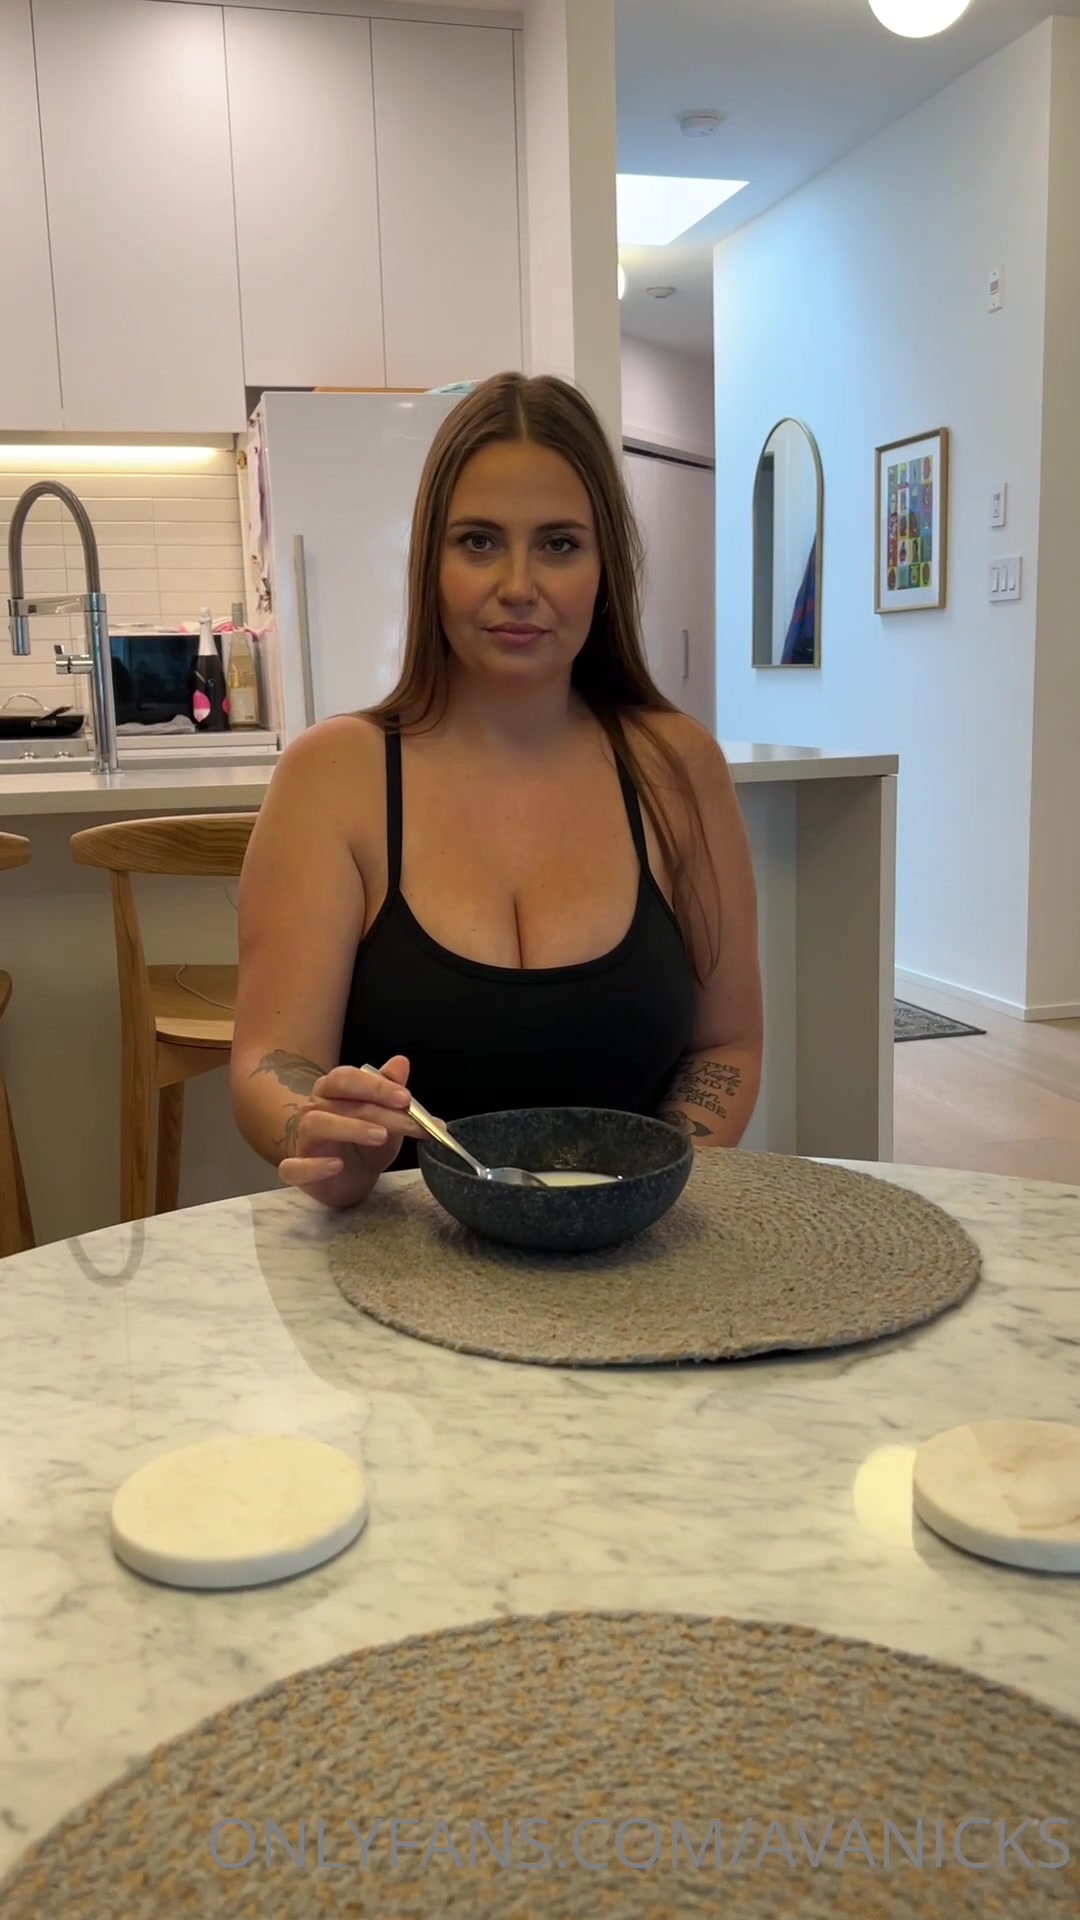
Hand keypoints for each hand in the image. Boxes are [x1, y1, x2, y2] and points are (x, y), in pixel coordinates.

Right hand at [277, 1054, 433, 1206]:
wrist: (348, 1182)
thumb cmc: (364, 1144)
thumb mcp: (386, 1118)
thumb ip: (391, 1091)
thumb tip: (401, 1062)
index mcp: (332, 1091)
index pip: (347, 1077)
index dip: (376, 1085)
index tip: (405, 1098)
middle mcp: (313, 1109)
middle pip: (336, 1099)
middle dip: (375, 1107)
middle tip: (407, 1122)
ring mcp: (302, 1140)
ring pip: (316, 1124)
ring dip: (350, 1128)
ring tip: (381, 1136)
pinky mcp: (296, 1171)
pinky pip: (294, 1167)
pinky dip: (314, 1166)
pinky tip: (337, 1165)